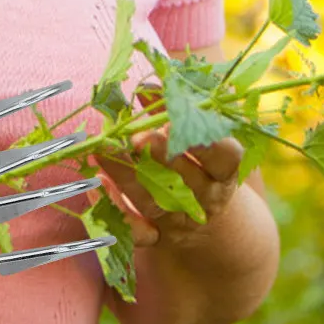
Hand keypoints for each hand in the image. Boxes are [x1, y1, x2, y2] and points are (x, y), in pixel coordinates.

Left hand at [96, 95, 244, 249]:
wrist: (211, 225)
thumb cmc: (200, 166)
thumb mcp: (197, 139)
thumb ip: (172, 110)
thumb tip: (147, 86)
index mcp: (223, 170)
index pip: (226, 157)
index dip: (207, 143)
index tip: (180, 124)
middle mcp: (205, 197)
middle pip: (184, 178)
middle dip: (160, 156)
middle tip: (138, 137)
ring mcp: (182, 220)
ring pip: (153, 200)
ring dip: (126, 175)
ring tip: (104, 150)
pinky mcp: (159, 238)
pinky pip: (138, 232)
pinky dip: (117, 211)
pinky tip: (98, 185)